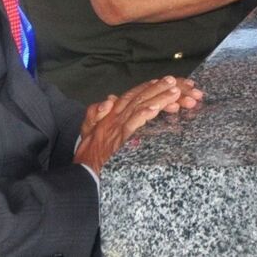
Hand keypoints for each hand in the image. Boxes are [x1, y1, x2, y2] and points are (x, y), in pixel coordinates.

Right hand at [73, 77, 203, 174]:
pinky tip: (156, 109)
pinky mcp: (118, 139)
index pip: (131, 95)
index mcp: (109, 114)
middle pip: (139, 97)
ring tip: (175, 92)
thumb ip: (96, 114)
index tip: (163, 81)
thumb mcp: (88, 132)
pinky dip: (144, 114)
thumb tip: (109, 99)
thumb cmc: (87, 155)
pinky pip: (133, 123)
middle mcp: (113, 117)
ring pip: (140, 106)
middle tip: (175, 82)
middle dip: (158, 88)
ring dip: (158, 98)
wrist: (81, 175)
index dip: (147, 87)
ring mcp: (116, 127)